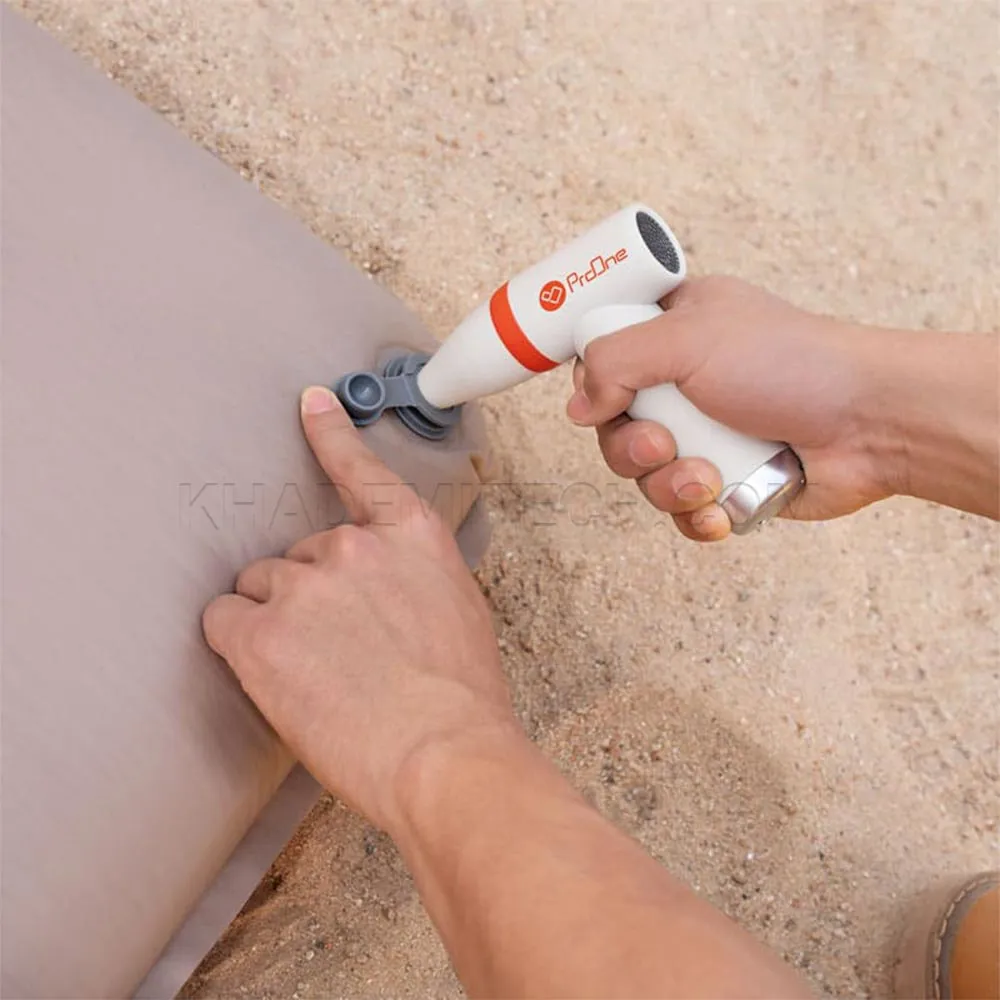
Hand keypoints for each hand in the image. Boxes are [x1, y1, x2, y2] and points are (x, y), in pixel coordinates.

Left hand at [202, 387, 517, 833]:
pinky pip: (225, 617)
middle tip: (340, 651)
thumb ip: (412, 578)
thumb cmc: (461, 699)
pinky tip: (272, 671)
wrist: (445, 752)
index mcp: (411, 537)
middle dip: (312, 595)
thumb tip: (383, 593)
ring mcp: (305, 584)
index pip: (362, 472)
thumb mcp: (457, 613)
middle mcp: (354, 546)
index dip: (330, 434)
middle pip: (301, 555)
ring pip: (262, 587)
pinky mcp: (261, 632)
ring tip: (316, 671)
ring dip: (277, 620)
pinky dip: (239, 641)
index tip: (311, 402)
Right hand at [567, 276, 890, 540]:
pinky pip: (680, 511)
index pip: (602, 357)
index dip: (594, 385)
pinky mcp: (724, 484)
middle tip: (666, 442)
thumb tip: (576, 407)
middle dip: (633, 448)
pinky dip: (695, 516)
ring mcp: (704, 436)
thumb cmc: (792, 363)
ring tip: (707, 478)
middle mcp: (683, 384)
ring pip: (644, 477)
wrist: (870, 423)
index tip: (607, 399)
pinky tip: (720, 508)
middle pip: (612, 428)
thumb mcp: (690, 338)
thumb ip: (615, 360)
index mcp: (673, 332)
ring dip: (668, 485)